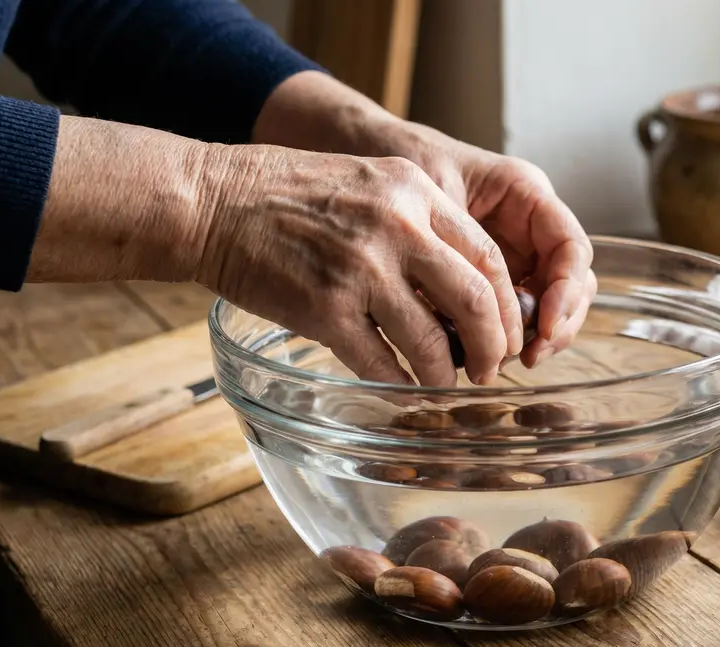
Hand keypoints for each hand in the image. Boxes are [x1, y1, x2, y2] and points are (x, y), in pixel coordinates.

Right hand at [253, 71, 595, 367]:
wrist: (212, 200)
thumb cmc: (288, 193)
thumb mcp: (369, 183)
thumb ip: (418, 221)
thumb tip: (463, 281)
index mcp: (415, 190)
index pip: (487, 254)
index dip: (506, 303)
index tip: (506, 330)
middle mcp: (397, 226)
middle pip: (475, 299)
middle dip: (493, 346)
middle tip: (490, 369)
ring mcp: (361, 268)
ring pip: (432, 340)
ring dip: (445, 374)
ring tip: (444, 387)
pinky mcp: (324, 308)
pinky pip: (380, 362)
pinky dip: (398, 385)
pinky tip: (401, 391)